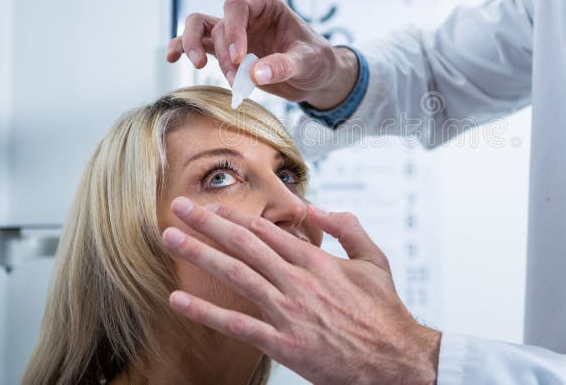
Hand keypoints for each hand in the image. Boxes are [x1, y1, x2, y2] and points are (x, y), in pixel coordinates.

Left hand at [162, 197, 440, 384]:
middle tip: (178, 208)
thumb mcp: (374, 259)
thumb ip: (347, 228)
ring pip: (235, 275)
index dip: (235, 216)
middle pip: (243, 244)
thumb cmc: (384, 312)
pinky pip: (237, 325)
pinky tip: (179, 299)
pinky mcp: (284, 343)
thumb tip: (316, 209)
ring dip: (199, 254)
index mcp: (318, 261)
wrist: (394, 359)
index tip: (212, 206)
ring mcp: (288, 311)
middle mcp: (298, 281)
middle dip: (207, 223)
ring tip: (171, 239)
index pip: (267, 231)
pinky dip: (205, 312)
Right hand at [166, 0, 357, 108]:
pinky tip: (172, 58)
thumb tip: (256, 74)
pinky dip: (182, 49)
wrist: (316, 77)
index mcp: (266, 5)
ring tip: (199, 66)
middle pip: (217, 23)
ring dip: (194, 47)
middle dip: (221, 51)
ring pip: (199, 28)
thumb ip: (284, 66)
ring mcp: (234, 33)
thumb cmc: (316, 61)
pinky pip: (199, 45)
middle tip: (234, 75)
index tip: (240, 59)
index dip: (232, 31)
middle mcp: (247, 16)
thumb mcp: (307, 62)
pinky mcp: (227, 52)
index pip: (237, 7)